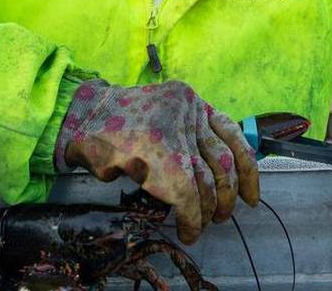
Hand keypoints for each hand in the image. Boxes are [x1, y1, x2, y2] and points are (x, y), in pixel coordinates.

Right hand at [55, 80, 259, 243]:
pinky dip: (191, 219)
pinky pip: (189, 198)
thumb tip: (210, 175)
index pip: (232, 133)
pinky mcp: (163, 161)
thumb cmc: (114, 124)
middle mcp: (188, 113)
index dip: (247, 168)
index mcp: (190, 101)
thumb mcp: (159, 116)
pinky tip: (187, 229)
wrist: (80, 121)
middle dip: (227, 195)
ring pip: (206, 182)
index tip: (251, 193)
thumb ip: (185, 132)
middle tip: (222, 215)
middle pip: (224, 161)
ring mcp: (176, 136)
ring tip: (201, 224)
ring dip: (206, 211)